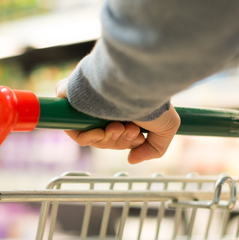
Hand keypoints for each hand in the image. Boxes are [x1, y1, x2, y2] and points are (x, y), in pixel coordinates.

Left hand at [56, 78, 180, 163]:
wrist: (137, 81)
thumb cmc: (153, 100)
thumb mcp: (166, 128)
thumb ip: (154, 149)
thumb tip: (131, 159)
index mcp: (123, 109)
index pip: (117, 135)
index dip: (125, 142)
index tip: (138, 138)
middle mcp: (105, 105)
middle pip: (104, 139)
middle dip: (119, 141)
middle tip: (130, 131)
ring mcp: (89, 103)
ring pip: (90, 137)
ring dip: (107, 140)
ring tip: (120, 127)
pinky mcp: (72, 99)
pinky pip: (72, 128)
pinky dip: (86, 137)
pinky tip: (100, 133)